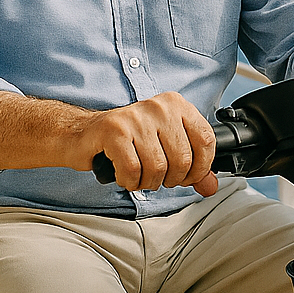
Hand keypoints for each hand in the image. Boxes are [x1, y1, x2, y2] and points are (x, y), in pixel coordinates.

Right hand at [78, 91, 218, 194]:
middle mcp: (159, 107)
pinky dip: (129, 181)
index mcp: (176, 105)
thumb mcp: (165, 149)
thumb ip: (191, 168)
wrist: (83, 134)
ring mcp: (136, 117)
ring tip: (137, 174)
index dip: (200, 167)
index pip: (206, 140)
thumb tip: (210, 187)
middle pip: (183, 159)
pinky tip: (122, 173)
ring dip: (147, 182)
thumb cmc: (126, 141)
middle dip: (170, 179)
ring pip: (158, 168)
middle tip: (155, 177)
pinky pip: (133, 170)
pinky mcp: (114, 130)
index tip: (187, 176)